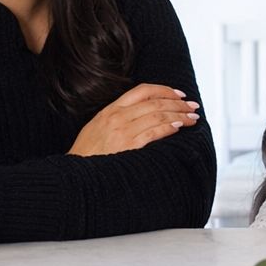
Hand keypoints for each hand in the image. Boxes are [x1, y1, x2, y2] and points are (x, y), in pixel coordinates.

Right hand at [68, 84, 199, 156]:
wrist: (73, 175)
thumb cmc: (86, 155)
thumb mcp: (96, 128)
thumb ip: (117, 118)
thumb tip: (143, 114)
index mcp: (110, 110)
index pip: (142, 91)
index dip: (164, 90)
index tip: (179, 94)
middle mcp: (117, 117)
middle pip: (155, 102)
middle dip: (178, 103)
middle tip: (193, 106)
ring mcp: (122, 131)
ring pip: (158, 115)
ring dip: (179, 115)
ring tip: (192, 118)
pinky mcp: (128, 146)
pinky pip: (154, 132)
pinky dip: (169, 127)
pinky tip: (179, 127)